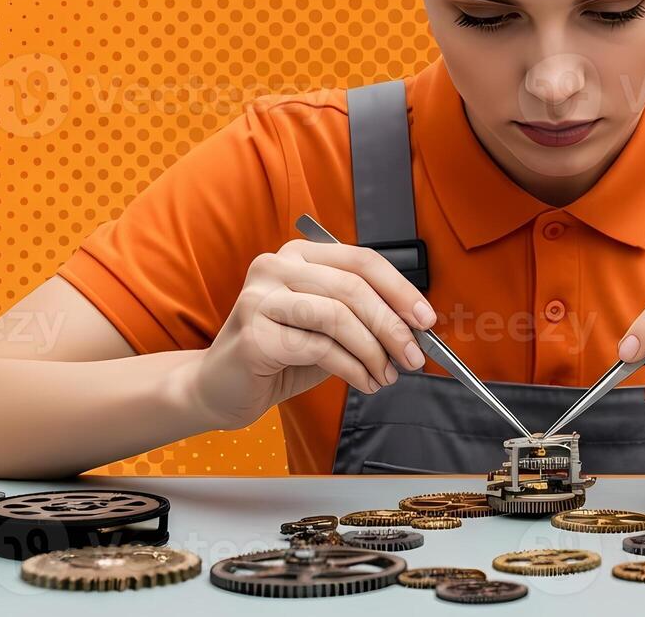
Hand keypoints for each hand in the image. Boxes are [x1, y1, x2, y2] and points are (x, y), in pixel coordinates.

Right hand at [192, 239, 435, 428]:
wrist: (219, 388)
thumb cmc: (278, 355)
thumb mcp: (326, 328)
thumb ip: (361, 318)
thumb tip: (414, 328)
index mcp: (298, 255)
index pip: (361, 260)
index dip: (400, 289)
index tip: (426, 319)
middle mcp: (275, 266)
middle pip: (353, 287)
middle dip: (393, 326)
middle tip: (413, 356)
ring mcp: (260, 298)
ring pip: (338, 316)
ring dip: (374, 351)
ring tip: (387, 375)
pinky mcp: (254, 334)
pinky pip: (320, 348)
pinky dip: (353, 369)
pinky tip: (364, 382)